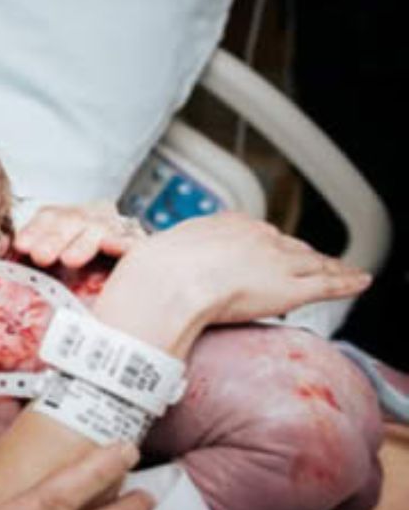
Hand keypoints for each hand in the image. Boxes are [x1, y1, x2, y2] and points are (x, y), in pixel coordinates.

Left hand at [13, 201, 145, 267]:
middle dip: (55, 238)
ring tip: (70, 258)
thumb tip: (0, 253)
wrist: (126, 267)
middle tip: (40, 256)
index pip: (49, 217)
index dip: (35, 229)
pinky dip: (123, 243)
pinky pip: (132, 241)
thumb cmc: (75, 264)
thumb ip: (30, 250)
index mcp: (67, 217)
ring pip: (98, 229)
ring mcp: (115, 228)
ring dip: (83, 243)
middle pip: (72, 221)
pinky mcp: (136, 243)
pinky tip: (113, 246)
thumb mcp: (48, 254)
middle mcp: (91, 217)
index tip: (21, 245)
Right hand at [116, 212, 370, 325]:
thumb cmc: (153, 274)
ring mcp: (276, 260)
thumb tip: (148, 268)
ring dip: (329, 267)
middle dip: (300, 255)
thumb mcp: (156, 254)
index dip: (265, 246)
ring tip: (343, 272)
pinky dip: (347, 282)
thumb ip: (165, 258)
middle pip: (287, 245)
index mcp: (225, 224)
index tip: (267, 252)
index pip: (255, 233)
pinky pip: (327, 283)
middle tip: (309, 264)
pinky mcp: (291, 286)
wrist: (166, 284)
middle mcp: (256, 236)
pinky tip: (360, 282)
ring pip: (312, 262)